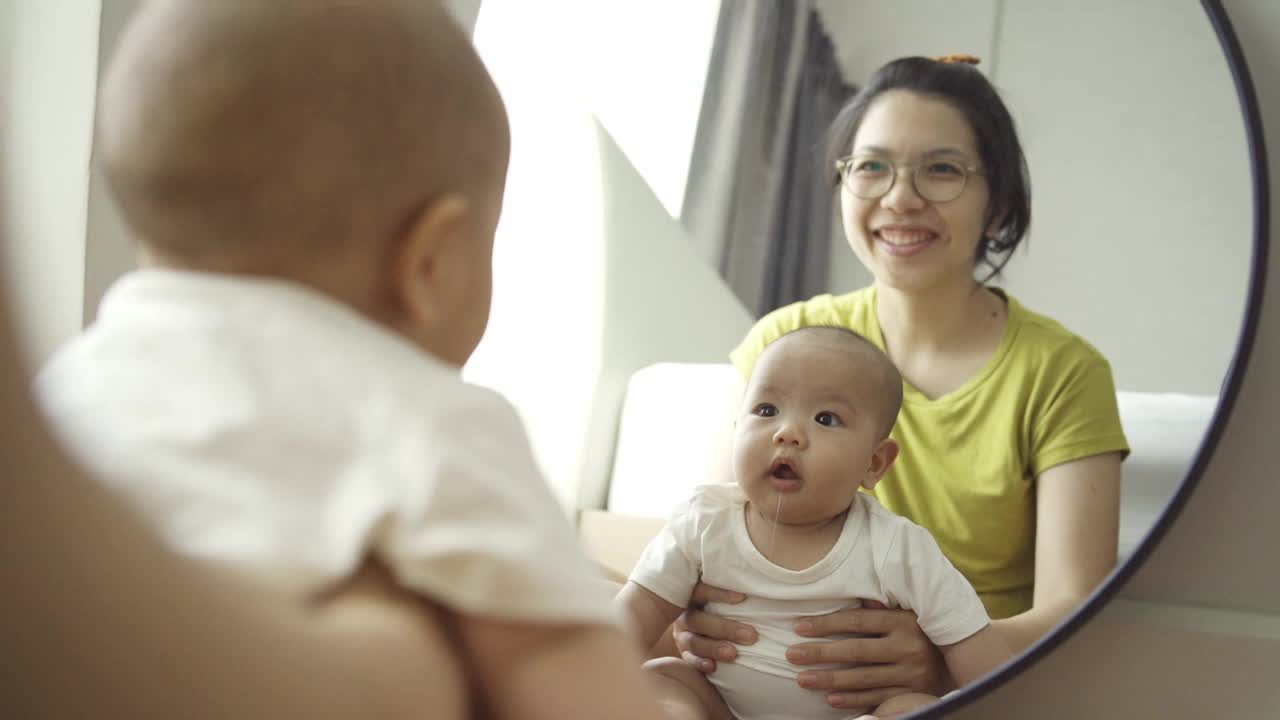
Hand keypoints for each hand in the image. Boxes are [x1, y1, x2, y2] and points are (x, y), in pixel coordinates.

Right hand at [671, 580, 756, 672]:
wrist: (706, 624)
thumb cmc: (724, 603)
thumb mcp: (728, 592)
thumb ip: (736, 589)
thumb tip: (766, 580)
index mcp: (693, 593)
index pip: (701, 590)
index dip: (719, 594)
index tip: (743, 598)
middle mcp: (684, 613)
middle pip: (699, 619)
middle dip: (725, 628)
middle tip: (752, 636)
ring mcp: (682, 633)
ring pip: (693, 641)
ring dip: (714, 647)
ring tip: (734, 654)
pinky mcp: (683, 651)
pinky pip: (688, 659)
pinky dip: (699, 663)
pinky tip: (712, 667)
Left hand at [787, 600, 948, 710]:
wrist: (957, 664)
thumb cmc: (920, 633)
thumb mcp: (906, 613)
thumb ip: (880, 606)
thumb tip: (852, 590)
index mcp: (904, 621)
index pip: (857, 622)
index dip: (826, 624)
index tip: (798, 627)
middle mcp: (909, 647)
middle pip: (856, 651)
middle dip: (820, 654)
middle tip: (791, 655)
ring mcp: (912, 674)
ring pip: (863, 678)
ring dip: (829, 680)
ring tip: (802, 679)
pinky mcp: (913, 695)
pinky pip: (877, 698)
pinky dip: (852, 700)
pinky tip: (829, 699)